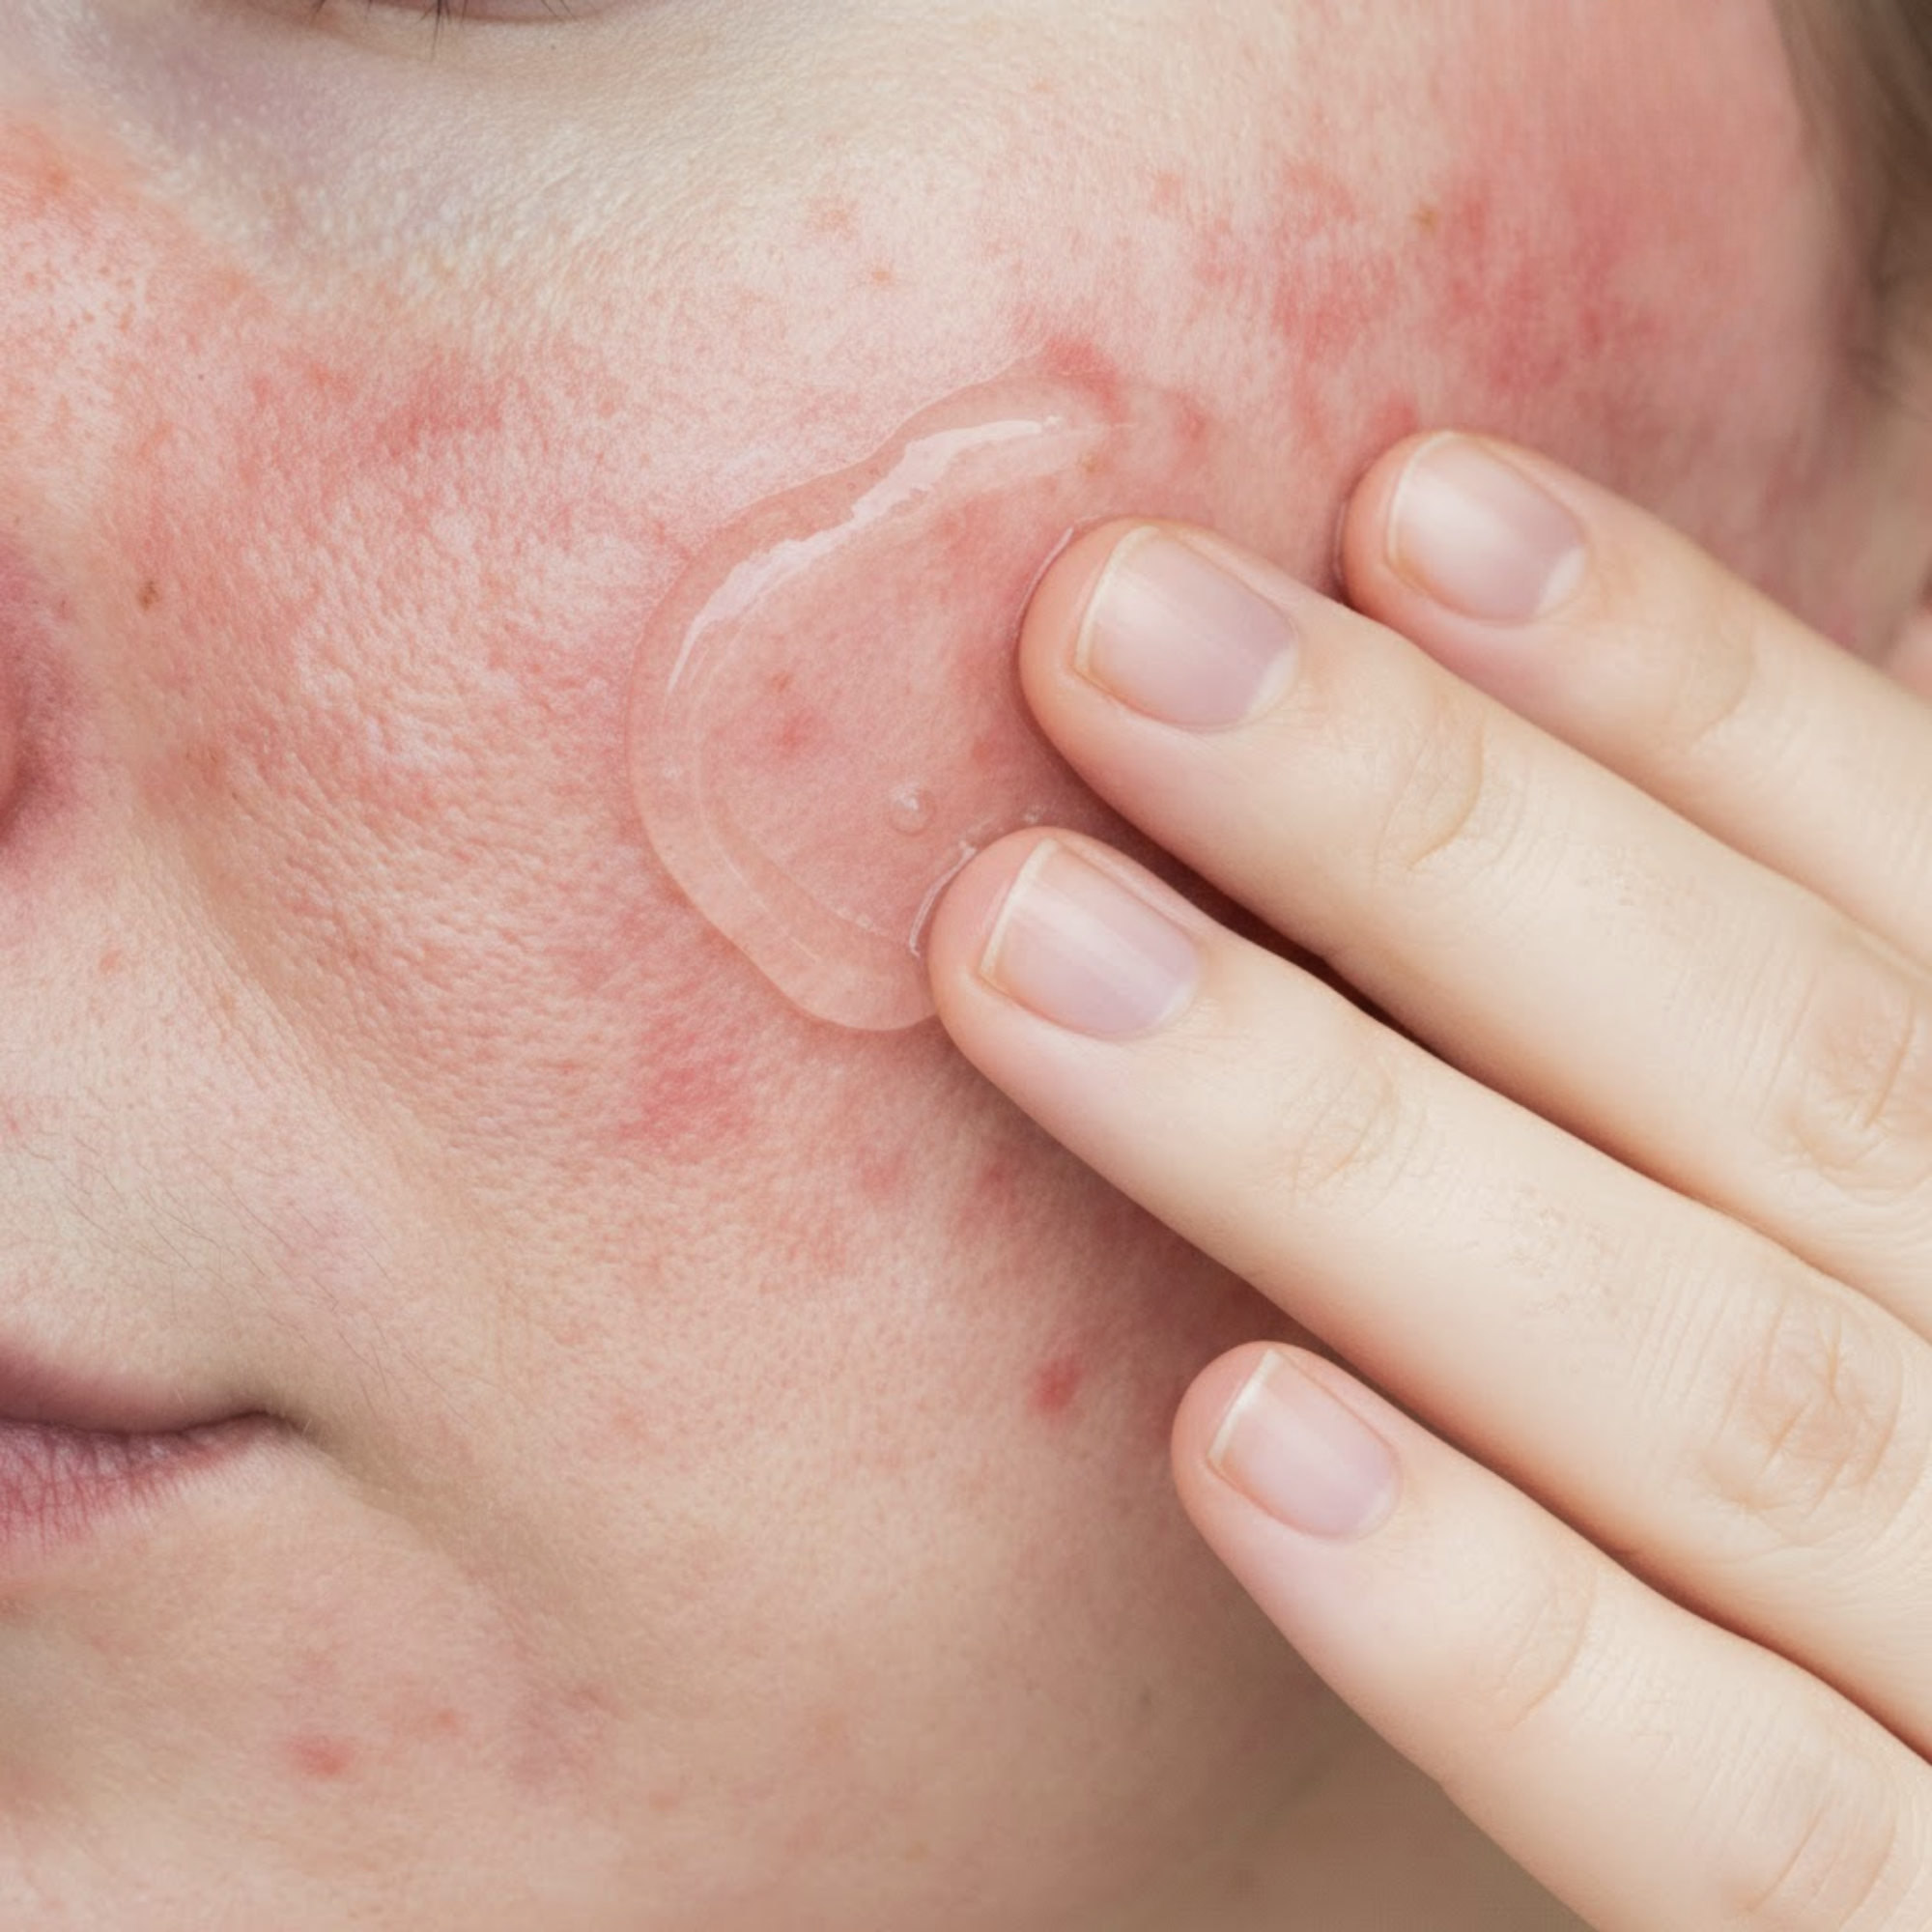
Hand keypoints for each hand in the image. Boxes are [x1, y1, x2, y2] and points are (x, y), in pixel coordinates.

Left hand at [926, 434, 1931, 1929]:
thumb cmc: (1917, 1503)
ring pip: (1717, 1392)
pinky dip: (1499, 1631)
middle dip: (1431, 828)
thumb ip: (1764, 1045)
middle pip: (1780, 1064)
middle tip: (1106, 626)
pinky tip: (1231, 1434)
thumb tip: (1545, 747)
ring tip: (1026, 943)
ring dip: (1348, 1146)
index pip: (1897, 870)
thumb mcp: (1892, 1217)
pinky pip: (1729, 1824)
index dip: (1674, 674)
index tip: (1400, 495)